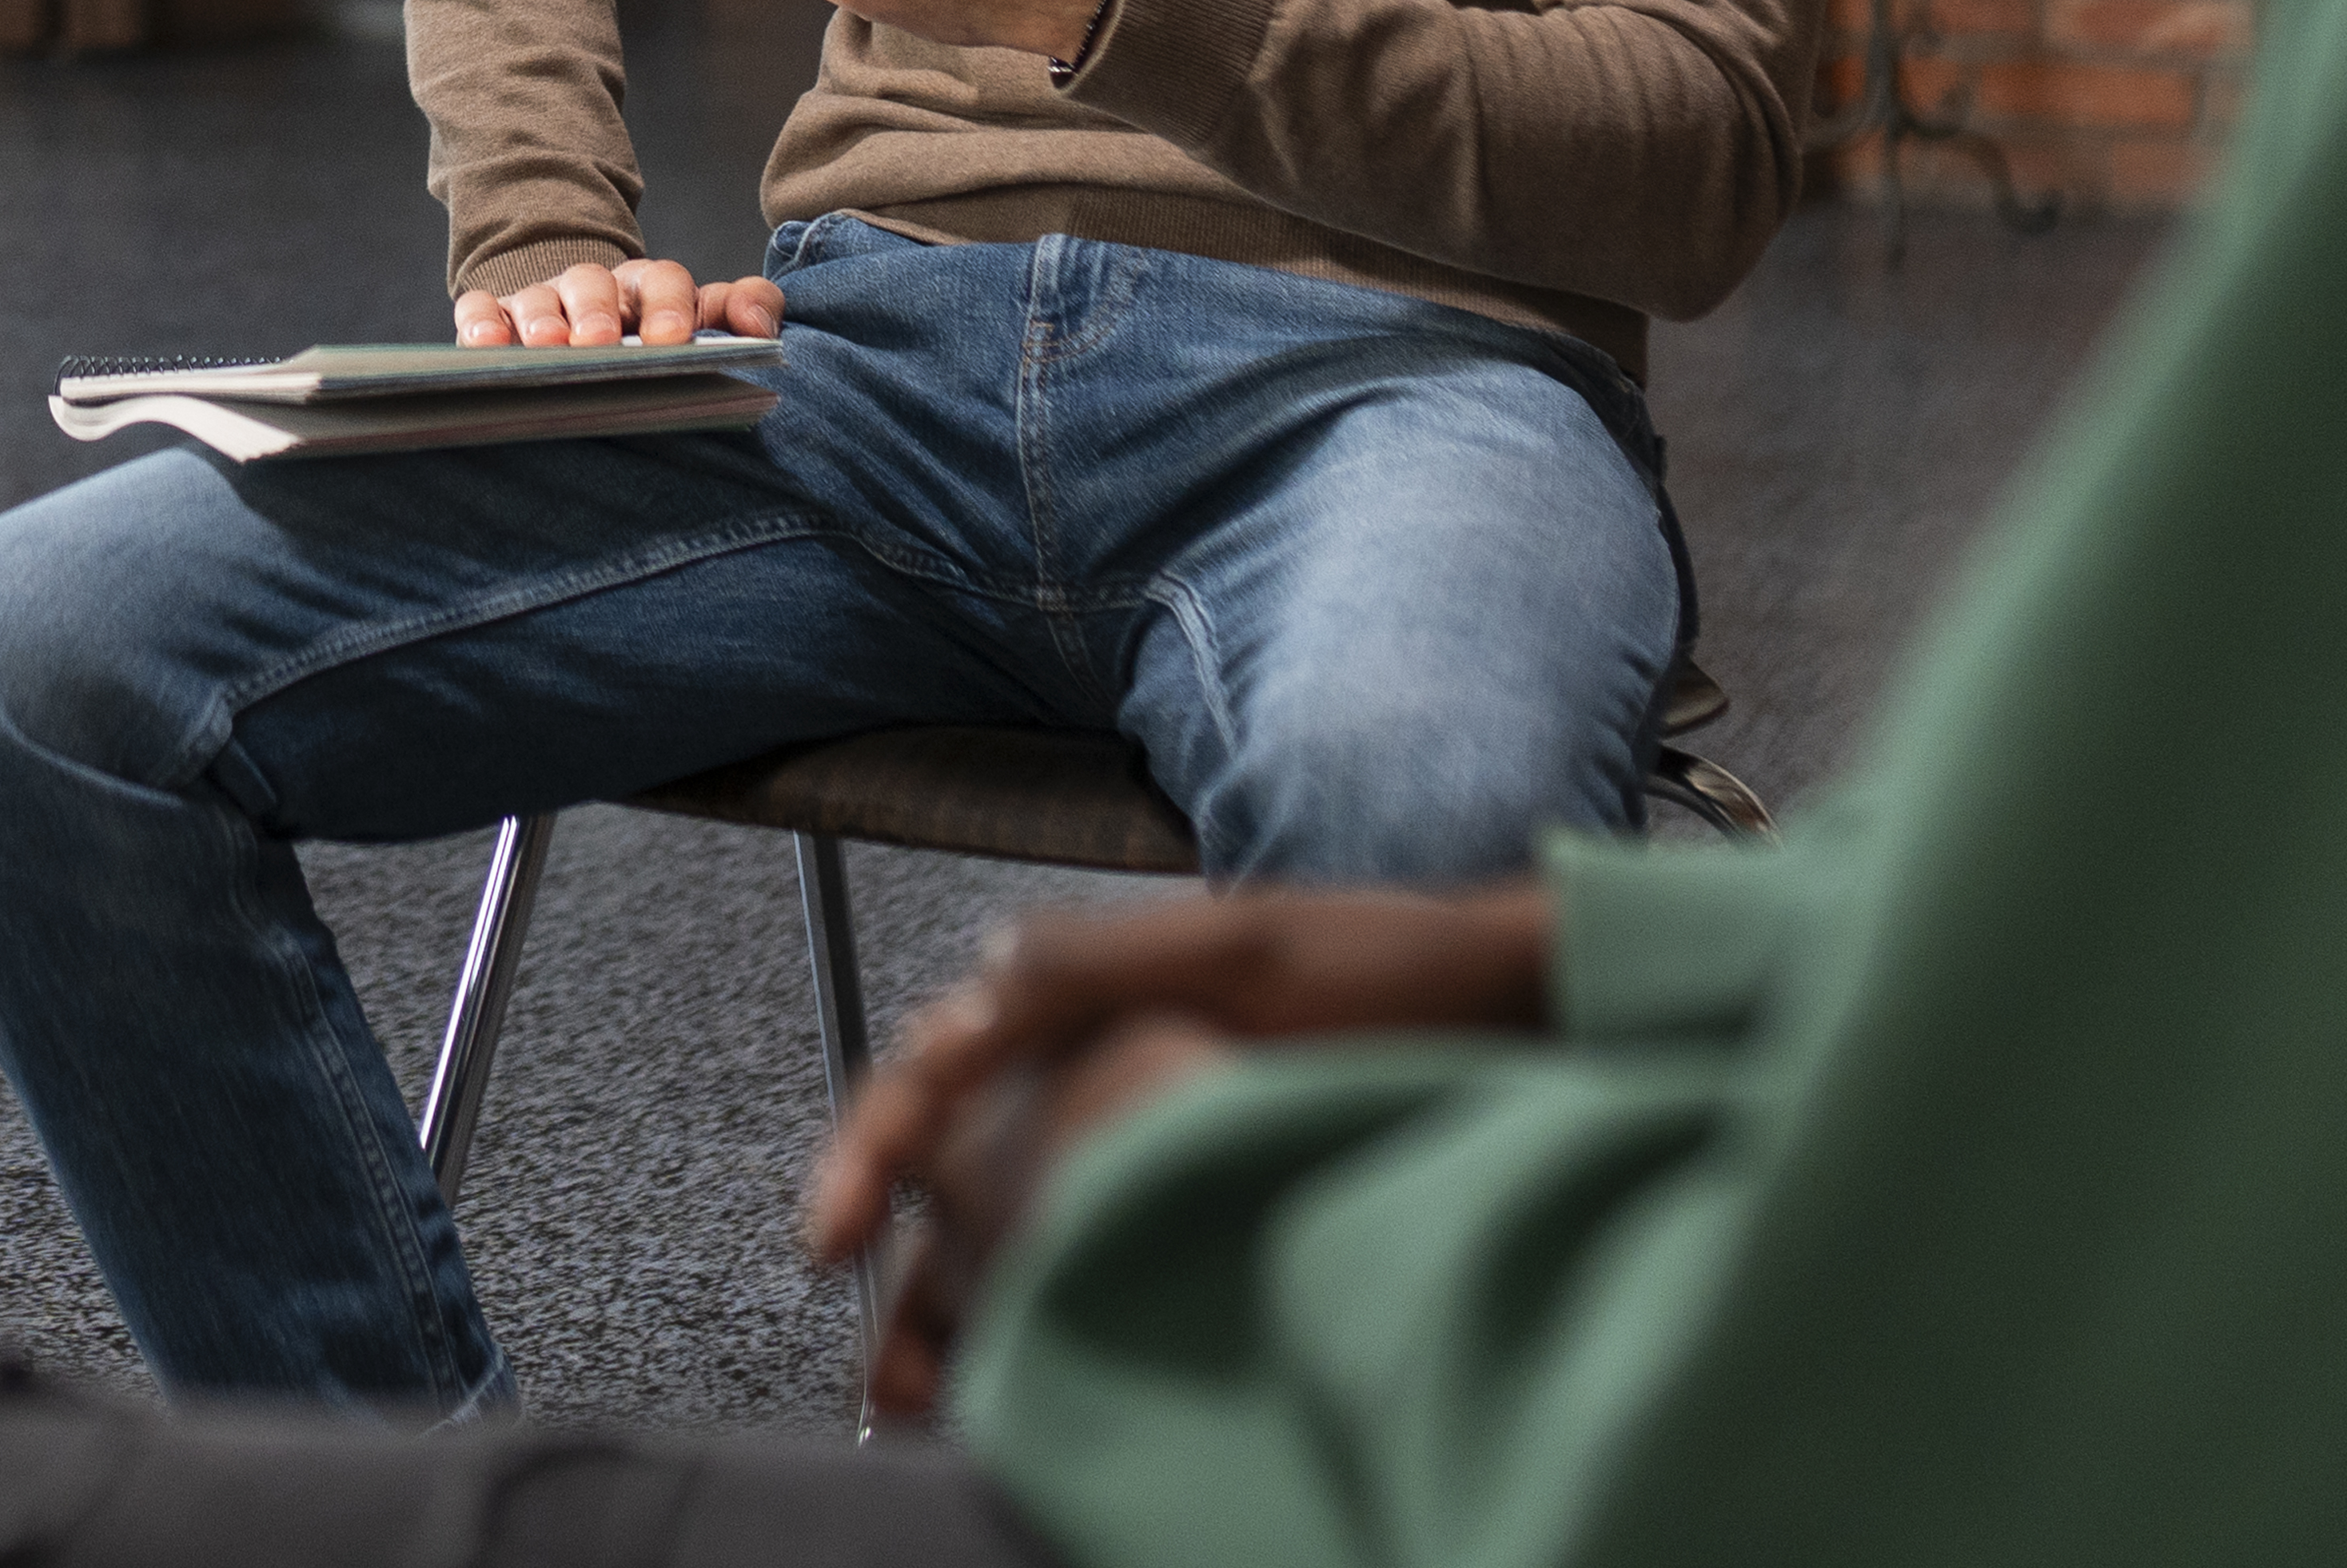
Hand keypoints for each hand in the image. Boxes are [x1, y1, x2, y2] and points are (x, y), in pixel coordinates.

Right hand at [450, 251, 788, 347]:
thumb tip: (759, 327)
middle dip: (597, 311)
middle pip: (593, 283)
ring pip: (537, 299)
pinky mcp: (496, 318)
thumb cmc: (648, 332)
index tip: (672, 340)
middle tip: (600, 344)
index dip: (667, 305)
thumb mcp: (699, 317)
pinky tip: (485, 345)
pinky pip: (480, 310)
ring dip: (540, 321)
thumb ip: (742, 310)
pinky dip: (480, 323)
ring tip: (547, 348)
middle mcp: (592, 288)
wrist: (582, 323)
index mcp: (648, 286)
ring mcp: (541, 301)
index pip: (662, 280)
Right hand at [801, 880, 1554, 1417]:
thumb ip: (1101, 959)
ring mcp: (1143, 1134)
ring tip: (942, 1401)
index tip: (835, 1231)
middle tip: (889, 1373)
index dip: (868, 1152)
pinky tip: (1046, 1368)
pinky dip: (1051, 1316)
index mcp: (1076, 1002)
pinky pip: (1094, 1260)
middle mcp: (1091, 1069)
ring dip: (964, 1312)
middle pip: (950, 1177)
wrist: (1510, 1010)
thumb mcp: (1240, 945)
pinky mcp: (1197, 1191)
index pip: (928, 1075)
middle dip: (902, 1275)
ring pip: (1013, 1233)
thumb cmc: (1389, 963)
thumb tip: (976, 983)